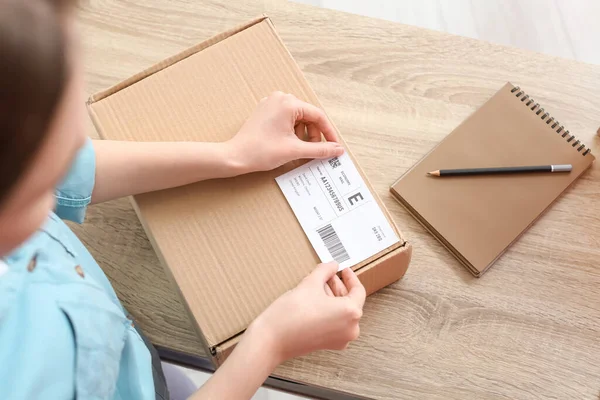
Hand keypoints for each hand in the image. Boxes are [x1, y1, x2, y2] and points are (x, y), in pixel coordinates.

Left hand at [226, 91, 343, 172]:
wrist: (236, 156)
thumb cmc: (261, 151)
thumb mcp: (295, 151)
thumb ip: (320, 149)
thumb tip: (337, 149)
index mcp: (289, 103)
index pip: (318, 116)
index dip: (328, 133)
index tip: (334, 146)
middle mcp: (280, 98)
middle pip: (308, 116)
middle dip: (313, 134)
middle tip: (313, 151)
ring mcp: (271, 103)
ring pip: (297, 118)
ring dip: (302, 134)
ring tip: (297, 150)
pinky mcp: (265, 111)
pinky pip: (286, 118)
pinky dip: (292, 131)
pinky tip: (288, 144)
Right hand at [248, 262, 365, 363]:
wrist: (271, 340)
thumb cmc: (291, 315)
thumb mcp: (310, 283)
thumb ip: (325, 270)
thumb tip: (332, 266)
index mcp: (351, 313)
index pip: (358, 291)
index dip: (350, 277)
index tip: (344, 270)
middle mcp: (350, 329)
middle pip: (350, 302)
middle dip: (338, 286)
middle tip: (328, 275)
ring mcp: (340, 339)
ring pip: (342, 312)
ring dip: (332, 297)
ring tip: (318, 285)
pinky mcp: (328, 344)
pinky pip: (335, 322)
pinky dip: (329, 310)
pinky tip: (315, 300)